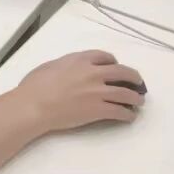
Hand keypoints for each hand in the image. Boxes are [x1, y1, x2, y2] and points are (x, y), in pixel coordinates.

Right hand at [16, 50, 144, 132]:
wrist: (34, 105)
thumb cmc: (35, 85)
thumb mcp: (50, 65)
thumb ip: (66, 64)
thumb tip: (71, 69)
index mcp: (79, 59)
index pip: (105, 56)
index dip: (113, 62)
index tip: (115, 67)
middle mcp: (93, 73)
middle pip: (123, 72)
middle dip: (134, 78)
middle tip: (138, 83)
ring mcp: (98, 92)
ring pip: (127, 94)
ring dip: (136, 98)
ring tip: (138, 102)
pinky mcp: (99, 110)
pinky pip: (121, 111)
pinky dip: (128, 114)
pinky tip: (129, 116)